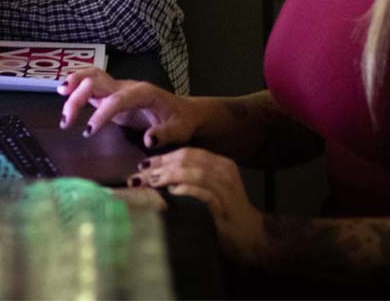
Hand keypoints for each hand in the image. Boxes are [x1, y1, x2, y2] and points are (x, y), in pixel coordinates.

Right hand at [57, 67, 200, 149]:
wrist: (183, 111)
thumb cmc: (181, 121)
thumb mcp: (179, 131)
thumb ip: (165, 134)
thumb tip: (148, 139)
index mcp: (143, 93)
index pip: (116, 100)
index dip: (101, 113)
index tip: (89, 131)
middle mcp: (127, 86)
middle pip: (97, 82)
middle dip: (79, 97)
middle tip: (65, 121)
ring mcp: (118, 88)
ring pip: (91, 77)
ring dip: (74, 84)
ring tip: (59, 94)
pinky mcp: (111, 94)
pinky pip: (91, 84)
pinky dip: (76, 84)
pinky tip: (63, 91)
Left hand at [129, 148, 265, 263]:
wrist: (251, 236)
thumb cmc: (222, 212)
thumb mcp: (209, 188)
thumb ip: (189, 177)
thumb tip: (152, 173)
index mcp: (220, 163)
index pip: (186, 153)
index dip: (162, 157)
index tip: (142, 166)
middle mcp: (224, 171)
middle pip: (187, 160)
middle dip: (160, 166)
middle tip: (139, 177)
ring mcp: (227, 189)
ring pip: (195, 173)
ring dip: (168, 176)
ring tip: (150, 183)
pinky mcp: (225, 207)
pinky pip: (203, 194)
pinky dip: (185, 190)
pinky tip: (171, 193)